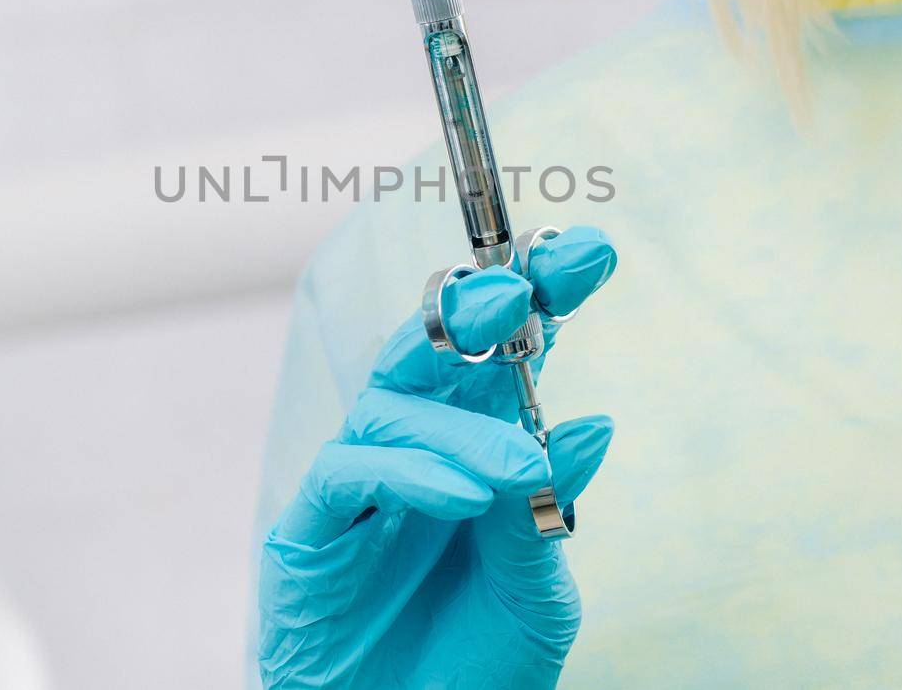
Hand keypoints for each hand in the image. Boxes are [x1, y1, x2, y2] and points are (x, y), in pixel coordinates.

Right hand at [258, 227, 618, 688]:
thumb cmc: (475, 665)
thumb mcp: (536, 589)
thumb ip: (546, 507)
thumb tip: (592, 425)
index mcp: (475, 451)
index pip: (503, 356)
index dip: (538, 297)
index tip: (589, 252)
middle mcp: (414, 452)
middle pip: (430, 350)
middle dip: (476, 307)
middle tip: (521, 287)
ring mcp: (359, 486)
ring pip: (391, 405)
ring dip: (463, 425)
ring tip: (525, 467)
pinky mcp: (309, 530)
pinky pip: (346, 472)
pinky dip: (409, 472)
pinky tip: (467, 496)